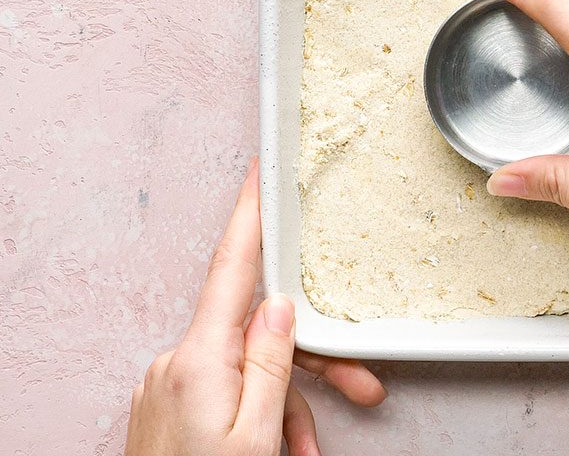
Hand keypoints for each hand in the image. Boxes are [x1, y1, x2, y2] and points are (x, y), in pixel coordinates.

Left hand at [126, 161, 386, 455]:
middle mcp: (178, 363)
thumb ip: (271, 363)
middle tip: (364, 387)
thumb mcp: (256, 434)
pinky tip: (283, 448)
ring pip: (249, 369)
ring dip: (289, 405)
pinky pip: (227, 391)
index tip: (262, 172)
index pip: (232, 269)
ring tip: (309, 451)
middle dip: (312, 361)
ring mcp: (171, 386)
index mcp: (198, 360)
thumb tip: (279, 306)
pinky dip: (261, 415)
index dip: (251, 215)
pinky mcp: (171, 407)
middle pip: (259, 334)